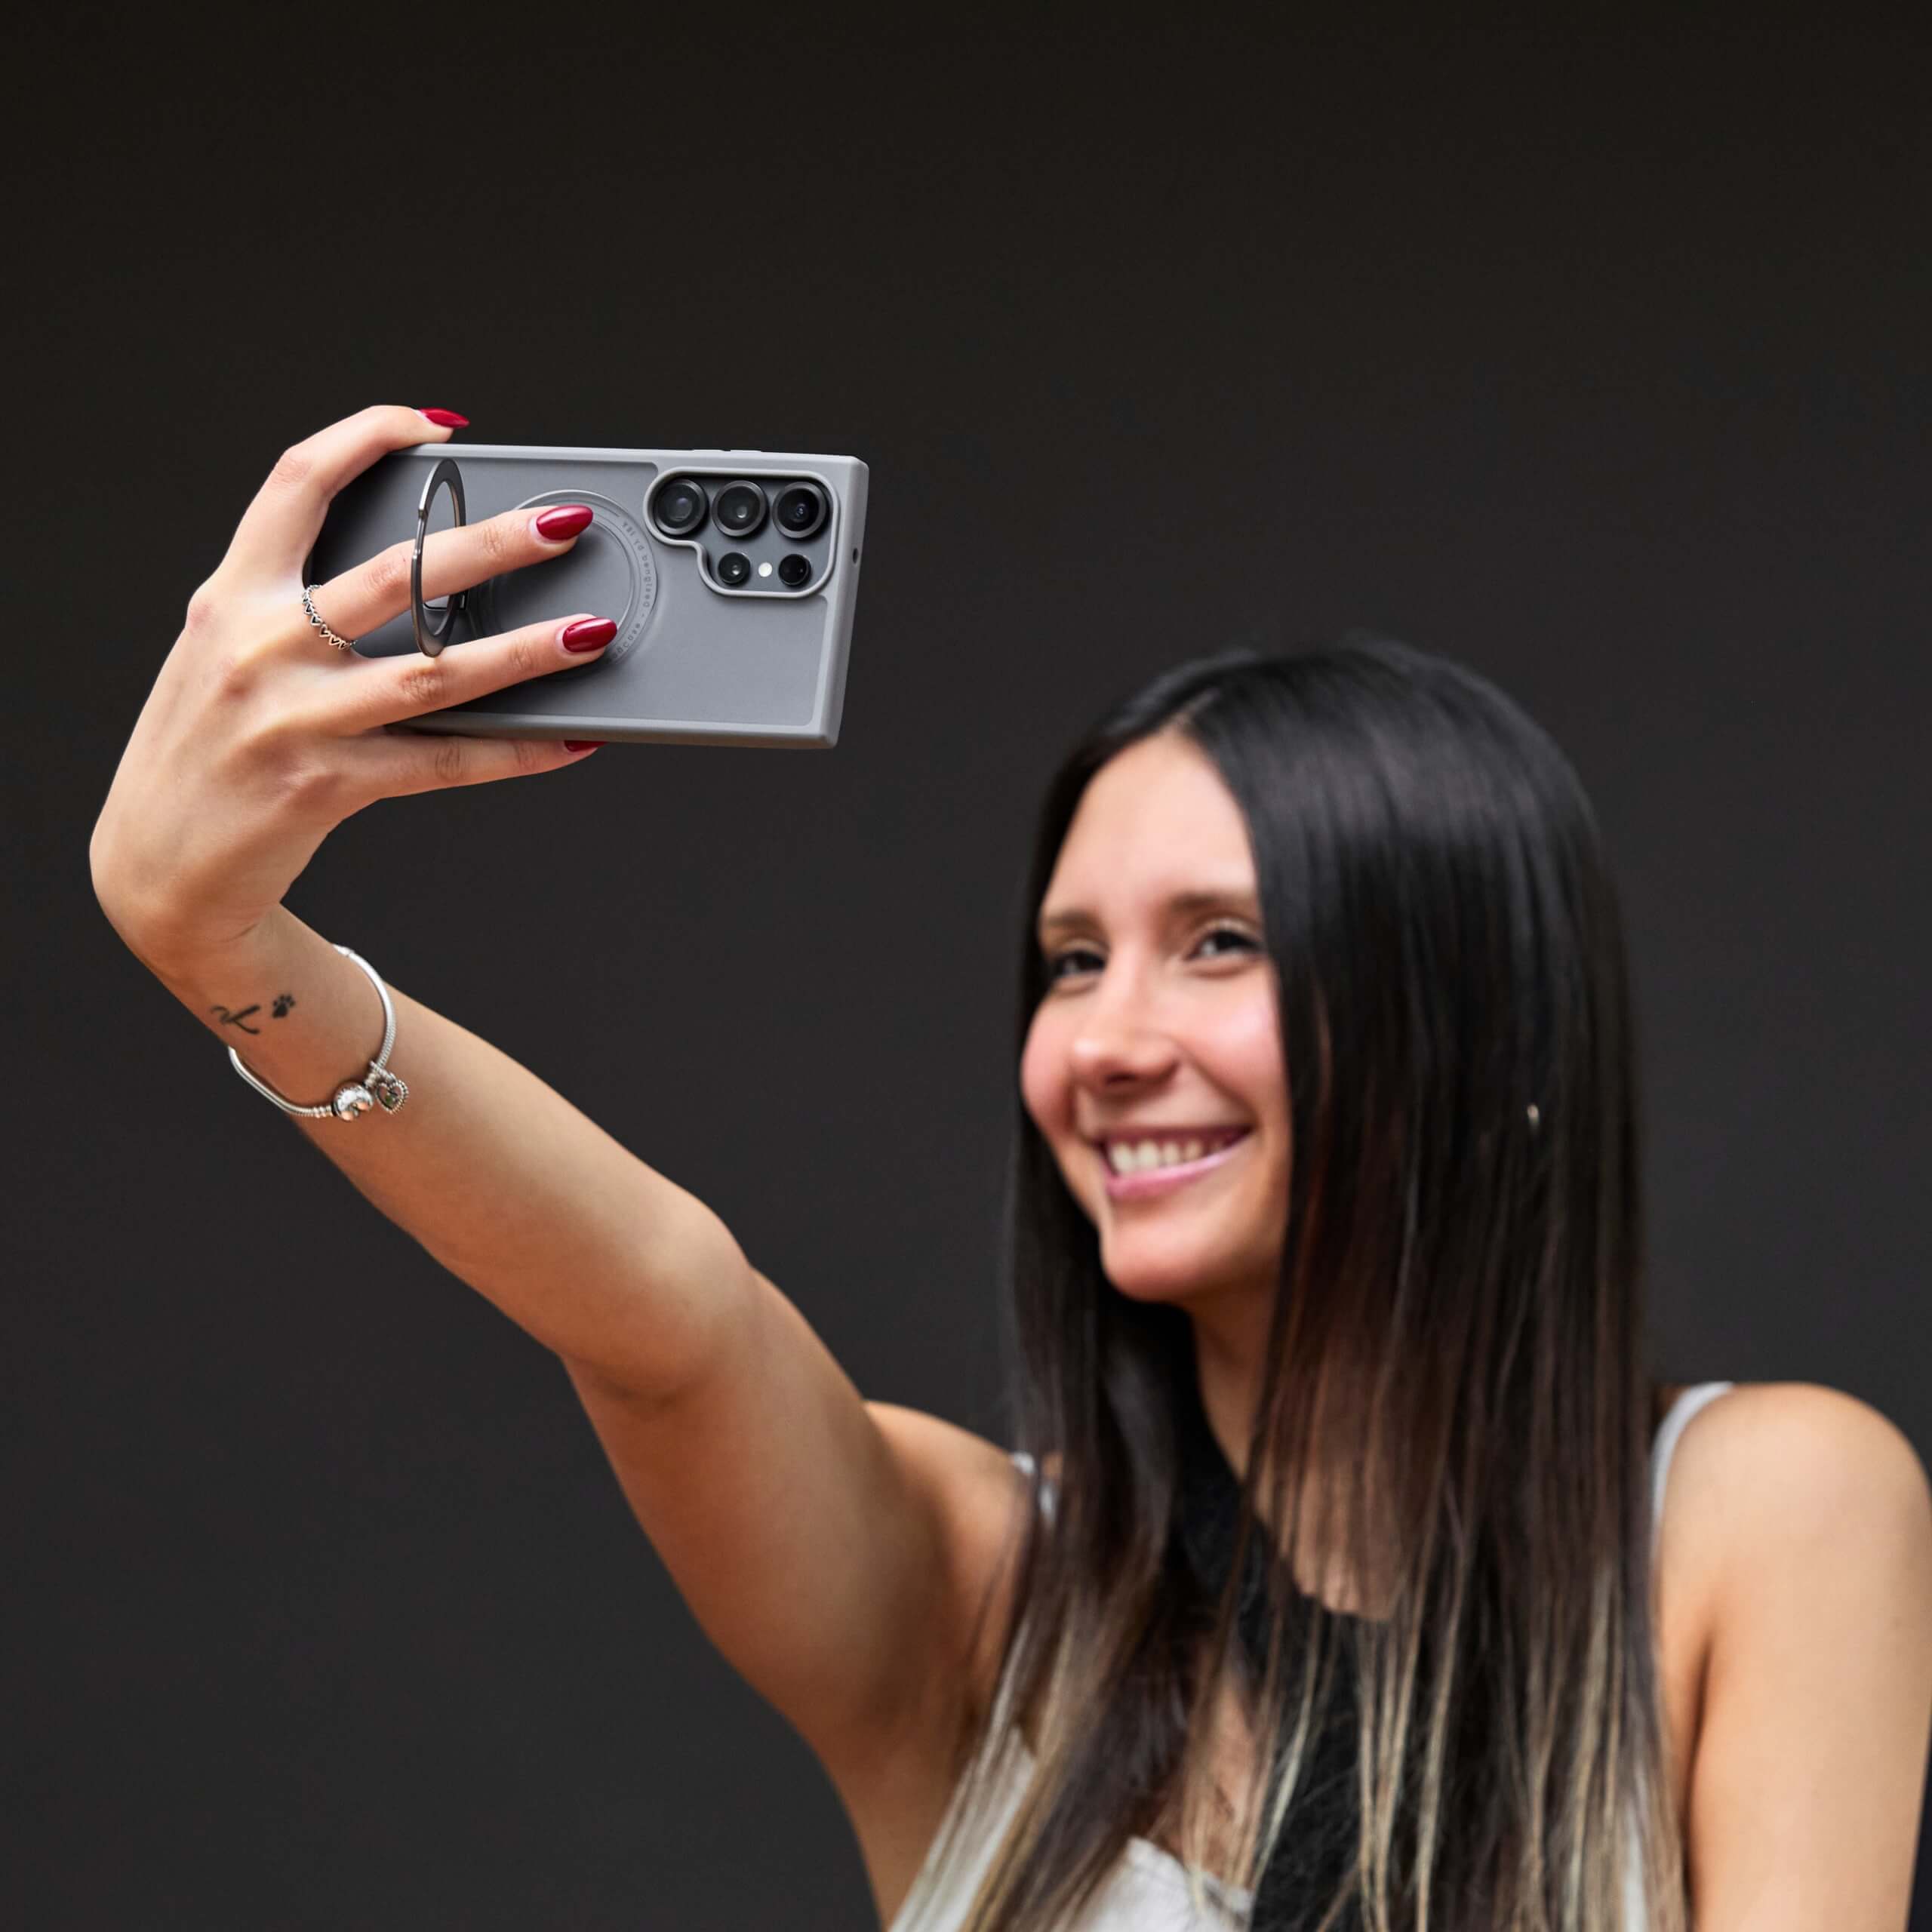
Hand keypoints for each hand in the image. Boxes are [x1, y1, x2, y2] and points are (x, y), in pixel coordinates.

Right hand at [90, 403, 613, 971]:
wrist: (156, 863)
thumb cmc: (206, 747)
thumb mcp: (223, 652)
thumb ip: (292, 605)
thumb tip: (414, 575)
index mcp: (232, 594)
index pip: (297, 483)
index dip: (366, 437)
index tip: (435, 427)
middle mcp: (260, 645)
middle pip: (393, 573)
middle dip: (490, 543)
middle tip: (561, 522)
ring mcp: (295, 717)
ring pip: (435, 673)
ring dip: (525, 652)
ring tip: (590, 632)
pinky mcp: (328, 785)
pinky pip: (444, 762)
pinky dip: (514, 753)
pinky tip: (568, 742)